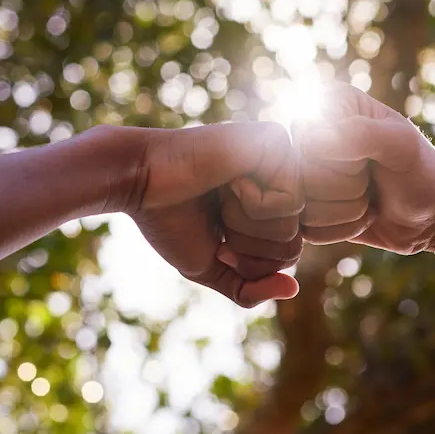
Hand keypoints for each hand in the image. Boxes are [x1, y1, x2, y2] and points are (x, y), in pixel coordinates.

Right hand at [115, 122, 303, 306]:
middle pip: (294, 244)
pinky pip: (290, 200)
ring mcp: (281, 159)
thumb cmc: (170, 221)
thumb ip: (250, 287)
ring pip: (293, 225)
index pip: (288, 256)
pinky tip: (228, 181)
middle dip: (249, 248)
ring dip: (246, 224)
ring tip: (221, 197)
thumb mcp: (212, 266)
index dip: (250, 264)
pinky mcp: (277, 143)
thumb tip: (293, 290)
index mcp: (268, 206)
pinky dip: (252, 203)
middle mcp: (279, 181)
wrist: (140, 182)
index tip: (219, 244)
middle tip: (218, 221)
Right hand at [299, 85, 434, 254]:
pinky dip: (342, 230)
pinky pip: (308, 230)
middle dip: (348, 190)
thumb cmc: (420, 172)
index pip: (309, 143)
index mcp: (329, 104)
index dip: (345, 162)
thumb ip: (362, 135)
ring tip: (368, 197)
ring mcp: (303, 172)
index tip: (371, 158)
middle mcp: (308, 134)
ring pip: (304, 208)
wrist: (430, 212)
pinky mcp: (305, 207)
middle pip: (303, 179)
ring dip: (347, 212)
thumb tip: (311, 140)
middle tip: (371, 181)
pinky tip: (360, 215)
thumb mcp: (402, 146)